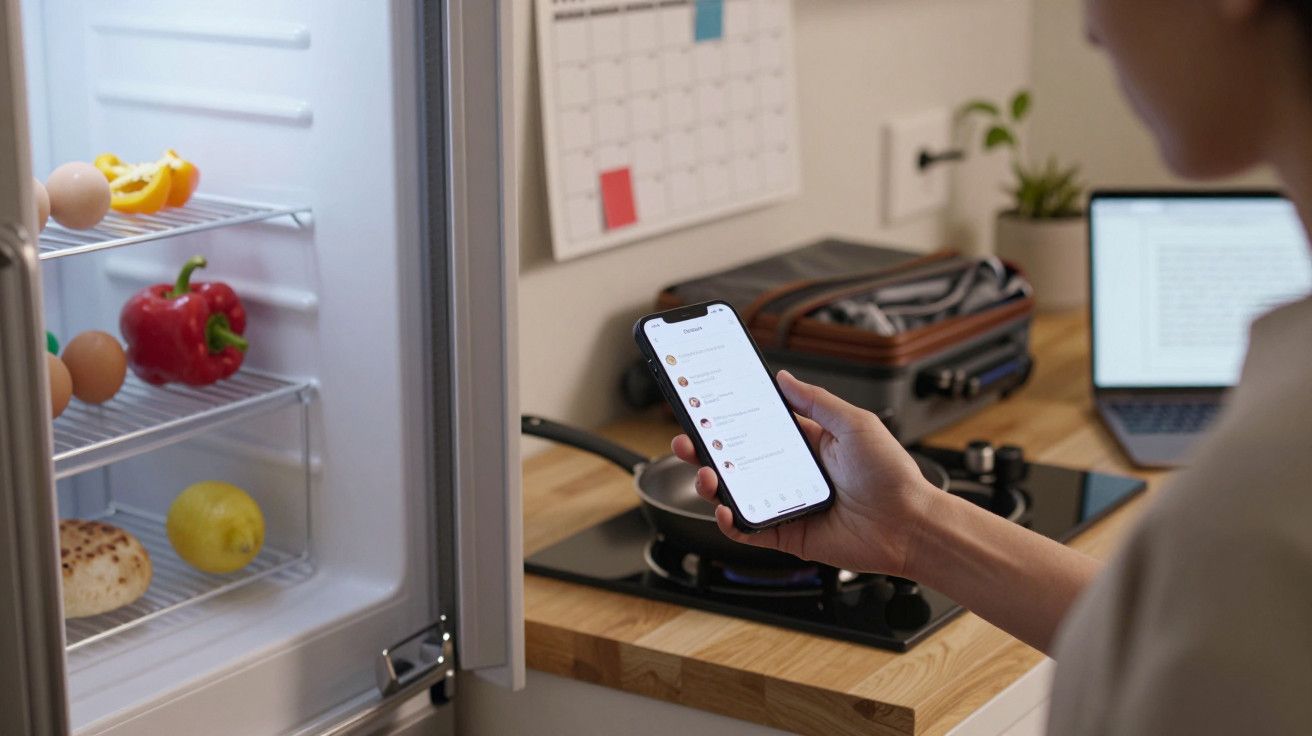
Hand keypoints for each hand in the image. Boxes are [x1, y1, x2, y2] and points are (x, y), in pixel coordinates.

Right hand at [671, 370, 941, 575]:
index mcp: (805, 444)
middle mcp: (791, 473)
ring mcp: (785, 504)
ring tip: (705, 473)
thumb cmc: (891, 474)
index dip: (729, 417)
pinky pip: (748, 529)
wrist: (910, 524)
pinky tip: (723, 507)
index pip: (756, 427)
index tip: (705, 405)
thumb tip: (783, 378)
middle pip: (736, 460)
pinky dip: (729, 520)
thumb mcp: (854, 423)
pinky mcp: (786, 534)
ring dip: (710, 482)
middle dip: (706, 449)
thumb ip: (815, 401)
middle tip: (686, 439)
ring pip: (735, 493)